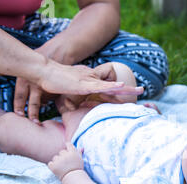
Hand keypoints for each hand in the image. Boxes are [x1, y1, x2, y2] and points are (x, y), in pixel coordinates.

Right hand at [14, 61, 143, 122]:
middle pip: (114, 86)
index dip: (120, 93)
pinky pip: (99, 86)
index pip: (108, 90)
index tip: (131, 96)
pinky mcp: (82, 84)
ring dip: (124, 88)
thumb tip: (73, 109)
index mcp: (90, 83)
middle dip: (129, 89)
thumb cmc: (53, 82)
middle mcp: (92, 81)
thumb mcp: (66, 92)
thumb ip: (72, 101)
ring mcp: (88, 81)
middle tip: (143, 90)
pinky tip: (119, 85)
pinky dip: (110, 86)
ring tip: (138, 90)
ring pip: (110, 85)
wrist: (43, 71)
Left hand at [48, 142, 84, 180]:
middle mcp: (65, 155)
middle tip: (66, 163)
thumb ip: (79, 153)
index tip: (68, 151)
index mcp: (73, 152)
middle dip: (63, 156)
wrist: (73, 179)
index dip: (68, 146)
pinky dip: (52, 166)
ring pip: (55, 157)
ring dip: (57, 161)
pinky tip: (58, 170)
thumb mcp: (80, 160)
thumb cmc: (77, 169)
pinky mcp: (53, 166)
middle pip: (61, 152)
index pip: (68, 144)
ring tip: (62, 167)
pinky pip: (50, 163)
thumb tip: (81, 148)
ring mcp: (58, 160)